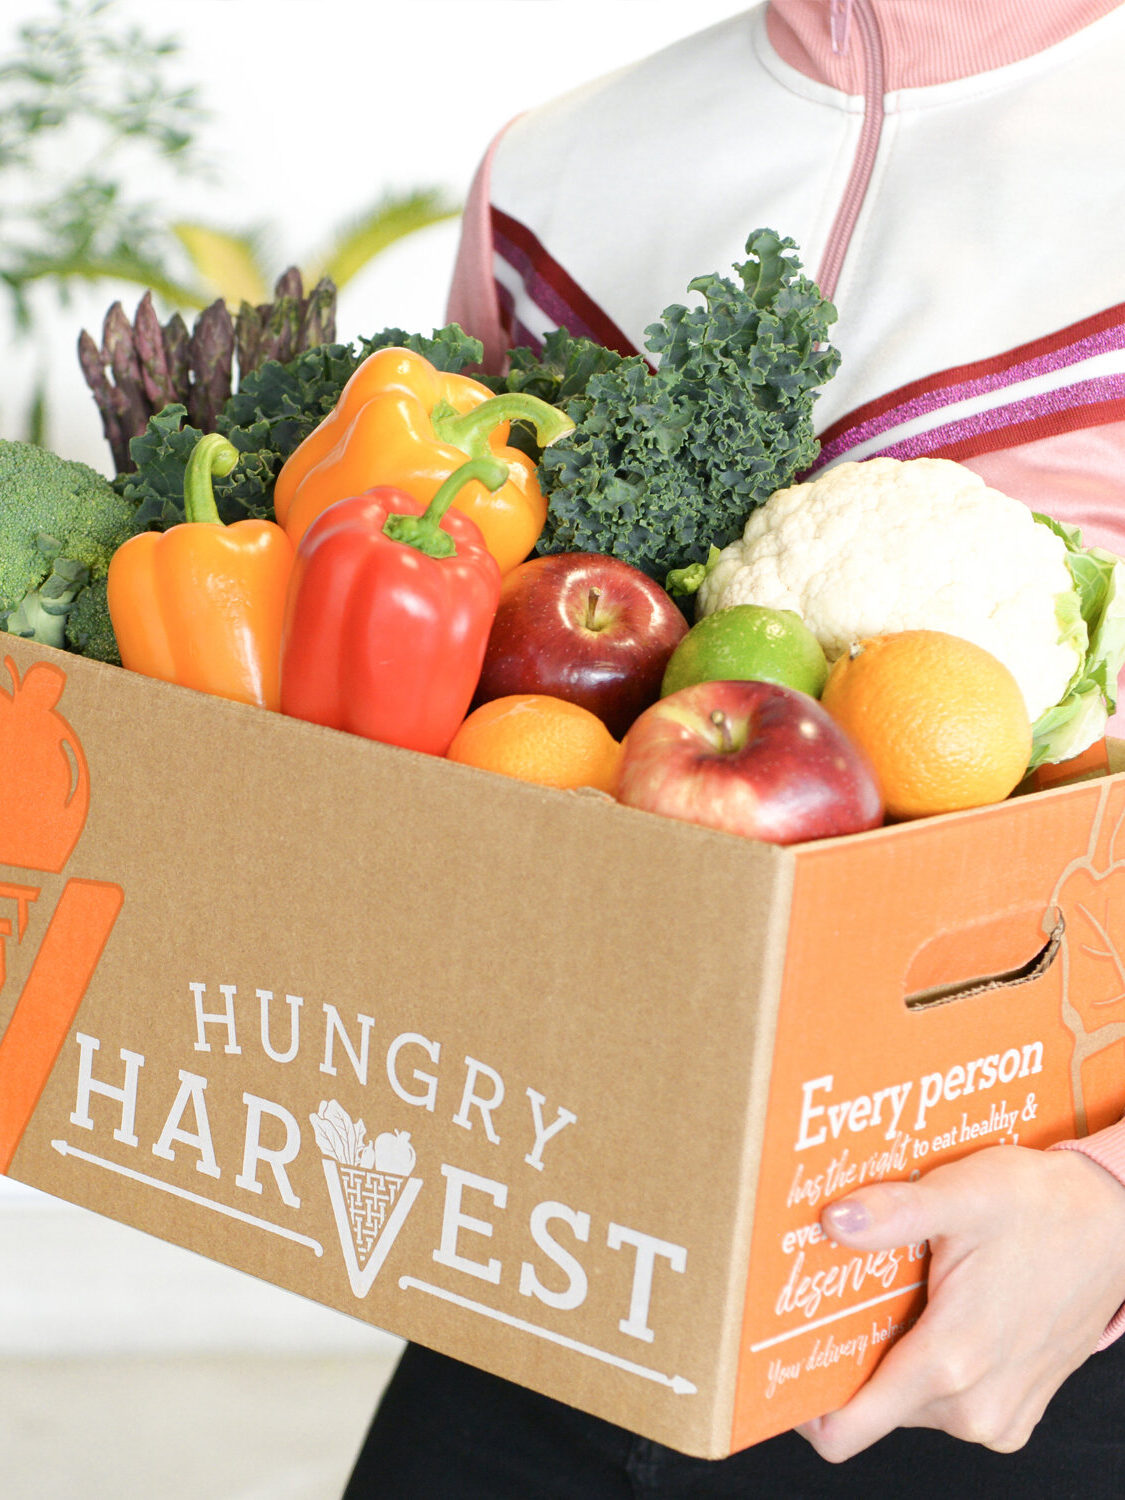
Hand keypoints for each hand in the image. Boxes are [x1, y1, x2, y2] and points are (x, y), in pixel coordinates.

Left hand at [796, 1145, 1124, 1461]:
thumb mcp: (961, 1194)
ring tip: (900, 1293)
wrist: (1116, 1226)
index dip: (804, 1406)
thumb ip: (893, 1211)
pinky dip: (932, 1364)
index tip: (781, 1365)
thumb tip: (833, 1221)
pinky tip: (938, 1308)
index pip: (847, 1430)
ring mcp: (997, 1416)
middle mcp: (972, 1406)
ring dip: (894, 1356)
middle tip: (846, 1298)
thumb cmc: (1042, 1208)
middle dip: (852, 1358)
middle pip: (873, 1405)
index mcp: (949, 1362)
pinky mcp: (1015, 1411)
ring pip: (909, 1402)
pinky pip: (947, 1402)